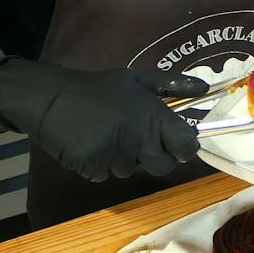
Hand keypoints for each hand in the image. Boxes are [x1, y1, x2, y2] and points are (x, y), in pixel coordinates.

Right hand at [0, 58, 204, 180]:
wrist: (48, 98)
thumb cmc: (97, 88)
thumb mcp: (136, 78)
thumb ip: (172, 84)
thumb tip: (205, 88)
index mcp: (151, 114)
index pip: (185, 145)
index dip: (186, 147)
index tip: (178, 143)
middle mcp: (137, 136)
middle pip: (163, 166)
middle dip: (156, 157)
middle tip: (138, 139)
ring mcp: (114, 154)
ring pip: (132, 170)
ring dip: (125, 158)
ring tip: (108, 133)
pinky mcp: (93, 166)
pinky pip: (107, 174)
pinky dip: (101, 164)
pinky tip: (91, 143)